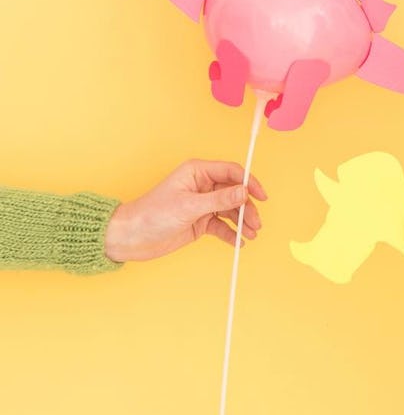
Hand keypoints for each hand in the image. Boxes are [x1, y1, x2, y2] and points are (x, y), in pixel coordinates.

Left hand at [104, 160, 266, 261]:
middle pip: (234, 193)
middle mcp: (202, 186)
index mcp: (197, 172)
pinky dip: (231, 234)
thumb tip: (244, 192)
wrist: (131, 238)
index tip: (261, 196)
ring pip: (230, 211)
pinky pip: (222, 226)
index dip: (249, 182)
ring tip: (250, 235)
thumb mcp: (189, 206)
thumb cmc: (152, 214)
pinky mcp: (199, 222)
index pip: (231, 172)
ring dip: (242, 222)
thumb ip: (219, 200)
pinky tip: (238, 242)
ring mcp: (202, 205)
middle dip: (247, 208)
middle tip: (255, 224)